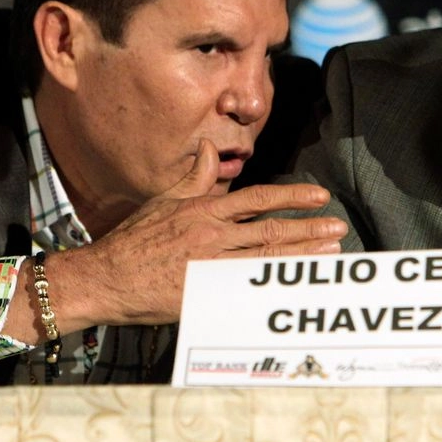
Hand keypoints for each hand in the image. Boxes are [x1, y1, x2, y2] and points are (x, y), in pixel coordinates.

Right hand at [17, 140, 346, 338]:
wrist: (104, 278)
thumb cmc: (133, 239)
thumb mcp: (164, 200)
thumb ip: (196, 177)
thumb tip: (213, 147)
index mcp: (204, 209)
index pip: (259, 199)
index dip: (292, 197)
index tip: (319, 196)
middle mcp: (210, 235)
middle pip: (271, 230)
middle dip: (308, 229)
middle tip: (337, 228)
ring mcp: (208, 266)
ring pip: (265, 259)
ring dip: (301, 255)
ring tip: (330, 253)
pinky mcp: (203, 294)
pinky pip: (246, 289)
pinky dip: (274, 285)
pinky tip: (296, 283)